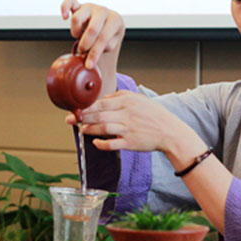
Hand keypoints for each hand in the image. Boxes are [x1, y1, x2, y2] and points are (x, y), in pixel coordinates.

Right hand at [60, 0, 124, 70]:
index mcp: (115, 19)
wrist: (107, 24)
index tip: (89, 65)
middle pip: (91, 29)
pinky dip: (64, 7)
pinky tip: (64, 17)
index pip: (103, 37)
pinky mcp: (79, 5)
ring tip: (79, 37)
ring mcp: (90, 7)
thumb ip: (103, 48)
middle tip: (83, 52)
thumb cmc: (109, 35)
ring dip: (75, 32)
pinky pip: (69, 1)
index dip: (95, 53)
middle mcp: (103, 10)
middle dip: (85, 45)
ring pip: (77, 18)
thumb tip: (90, 58)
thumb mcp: (111, 43)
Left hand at [66, 91, 192, 152]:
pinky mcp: (131, 143)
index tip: (76, 108)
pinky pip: (112, 144)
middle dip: (82, 117)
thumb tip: (103, 99)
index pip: (102, 103)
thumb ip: (120, 96)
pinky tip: (96, 142)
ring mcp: (128, 129)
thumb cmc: (154, 115)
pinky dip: (102, 144)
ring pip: (104, 128)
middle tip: (71, 119)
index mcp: (128, 102)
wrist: (170, 132)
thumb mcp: (139, 99)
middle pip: (99, 115)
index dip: (86, 106)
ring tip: (81, 129)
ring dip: (90, 129)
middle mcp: (127, 115)